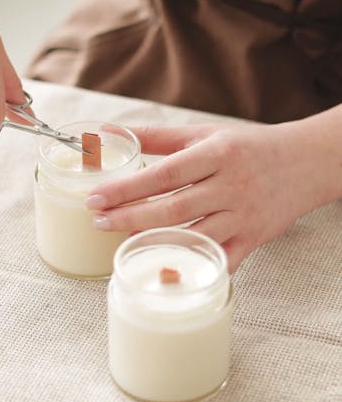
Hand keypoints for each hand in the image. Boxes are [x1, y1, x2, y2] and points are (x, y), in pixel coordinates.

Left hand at [86, 120, 326, 271]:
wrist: (305, 163)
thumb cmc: (248, 147)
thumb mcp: (205, 134)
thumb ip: (157, 137)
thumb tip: (111, 131)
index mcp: (216, 154)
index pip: (164, 174)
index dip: (127, 188)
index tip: (96, 197)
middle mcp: (230, 185)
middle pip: (174, 207)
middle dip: (131, 216)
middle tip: (99, 221)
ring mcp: (243, 215)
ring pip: (195, 235)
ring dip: (156, 242)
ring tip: (122, 244)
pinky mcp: (254, 238)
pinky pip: (221, 259)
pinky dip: (196, 265)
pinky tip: (168, 269)